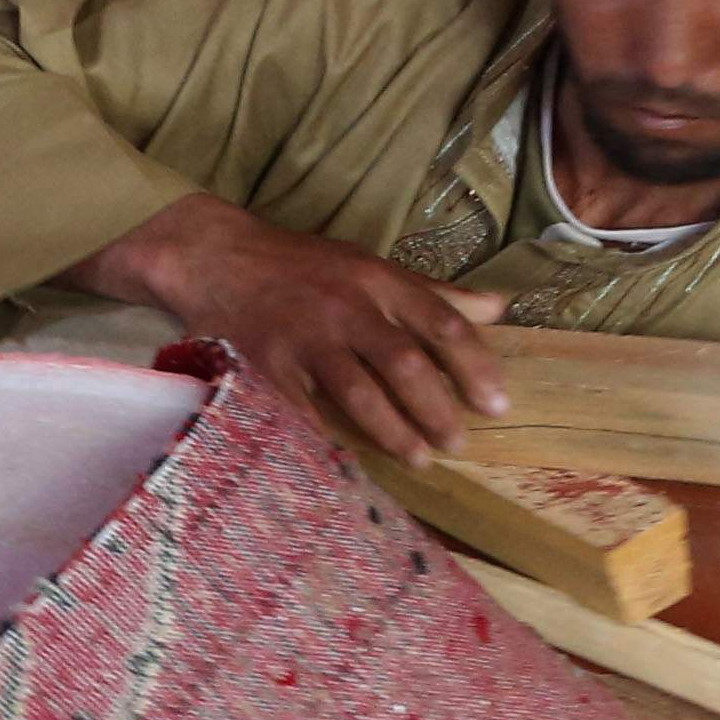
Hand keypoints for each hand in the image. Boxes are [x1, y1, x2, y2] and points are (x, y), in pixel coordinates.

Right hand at [85, 192, 508, 457]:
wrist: (220, 257)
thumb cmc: (306, 267)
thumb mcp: (373, 267)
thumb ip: (435, 294)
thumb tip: (499, 308)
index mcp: (379, 280)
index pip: (441, 322)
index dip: (474, 366)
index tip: (497, 403)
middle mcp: (346, 306)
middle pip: (403, 362)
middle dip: (436, 408)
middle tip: (459, 443)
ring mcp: (305, 336)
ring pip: (358, 391)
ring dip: (393, 431)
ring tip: (420, 458)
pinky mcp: (267, 363)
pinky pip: (304, 410)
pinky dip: (327, 438)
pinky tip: (349, 462)